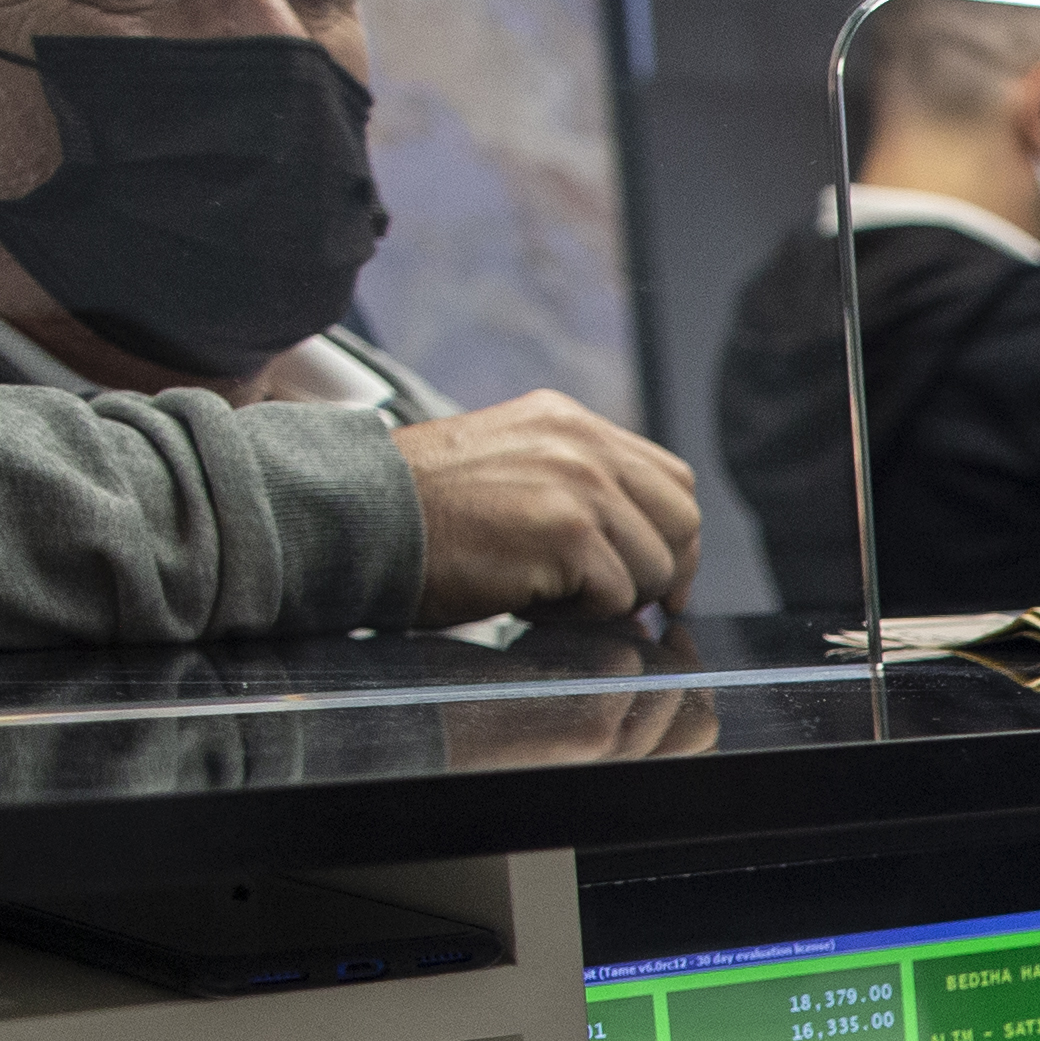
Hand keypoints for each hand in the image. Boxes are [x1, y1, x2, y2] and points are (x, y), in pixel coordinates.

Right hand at [398, 391, 702, 623]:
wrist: (358, 521)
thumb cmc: (423, 513)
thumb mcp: (511, 469)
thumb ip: (578, 486)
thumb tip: (646, 547)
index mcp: (570, 423)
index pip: (671, 480)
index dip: (672, 537)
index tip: (657, 581)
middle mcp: (582, 443)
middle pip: (681, 520)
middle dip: (659, 572)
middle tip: (610, 601)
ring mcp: (580, 484)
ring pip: (655, 567)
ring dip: (611, 598)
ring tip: (547, 593)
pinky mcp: (569, 532)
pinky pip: (617, 598)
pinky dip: (578, 617)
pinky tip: (528, 601)